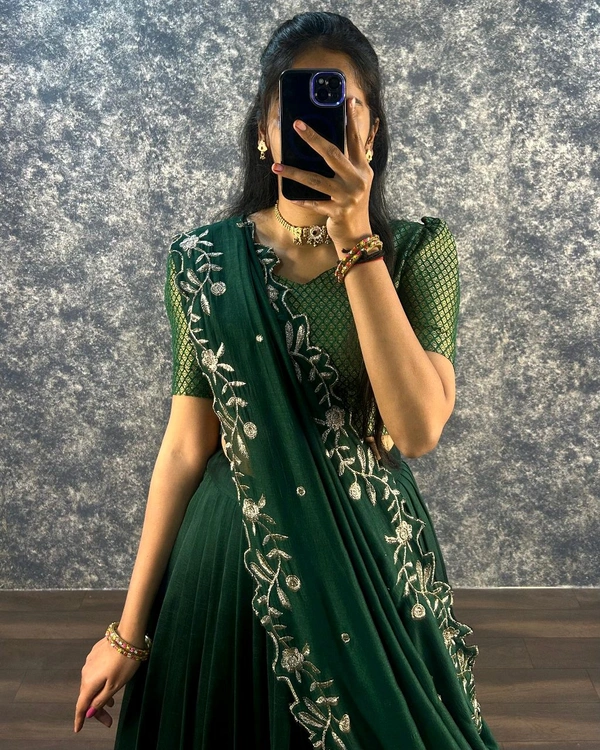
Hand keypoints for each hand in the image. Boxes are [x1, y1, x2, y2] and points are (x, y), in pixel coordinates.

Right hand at [73, 635, 142, 731]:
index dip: (80, 719)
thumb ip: (100, 699)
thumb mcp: (115, 685)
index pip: (81, 706)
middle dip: (96, 709)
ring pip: (92, 683)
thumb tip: (89, 712)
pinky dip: (101, 681)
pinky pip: (95, 672)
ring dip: (99, 694)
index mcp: (89, 683)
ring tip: (112, 703)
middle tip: (108, 720)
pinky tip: (110, 682)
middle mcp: (85, 672)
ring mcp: (90, 661)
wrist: (128, 635)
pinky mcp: (96, 653)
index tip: (78, 730)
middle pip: (87, 695)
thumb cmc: (124, 662)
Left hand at [271, 97, 373, 253]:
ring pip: (316, 180)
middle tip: (296, 124)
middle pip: (333, 153)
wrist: (358, 234)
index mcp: (363, 169)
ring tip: (276, 167)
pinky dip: (301, 200)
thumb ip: (345, 165)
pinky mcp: (337, 212)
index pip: (356, 140)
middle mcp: (357, 180)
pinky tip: (289, 195)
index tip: (346, 100)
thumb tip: (321, 145)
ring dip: (294, 173)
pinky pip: (314, 203)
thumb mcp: (355, 182)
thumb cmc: (352, 204)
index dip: (351, 120)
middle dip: (313, 138)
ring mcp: (347, 197)